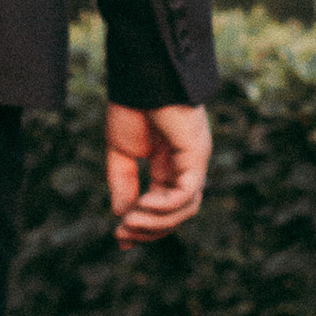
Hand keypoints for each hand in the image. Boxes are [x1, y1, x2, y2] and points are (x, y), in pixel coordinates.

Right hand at [105, 101, 209, 244]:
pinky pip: (186, 193)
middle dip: (149, 229)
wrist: (141, 76)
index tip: (119, 239)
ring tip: (129, 223)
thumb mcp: (122, 151)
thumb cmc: (132, 105)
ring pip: (185, 209)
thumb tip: (123, 216)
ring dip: (156, 223)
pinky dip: (165, 206)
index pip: (163, 206)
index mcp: (169, 166)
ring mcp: (194, 162)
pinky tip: (141, 206)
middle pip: (176, 214)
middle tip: (122, 235)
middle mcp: (185, 167)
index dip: (144, 226)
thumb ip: (123, 183)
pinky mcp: (197, 155)